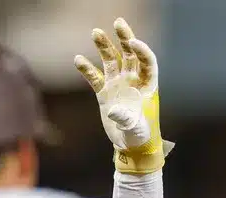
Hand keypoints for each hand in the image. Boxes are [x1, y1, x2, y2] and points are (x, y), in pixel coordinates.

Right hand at [74, 18, 173, 173]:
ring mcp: (118, 85)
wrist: (131, 147)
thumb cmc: (141, 137)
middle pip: (130, 54)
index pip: (147, 62)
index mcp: (147, 86)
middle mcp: (133, 81)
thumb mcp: (136, 129)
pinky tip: (78, 59)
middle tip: (118, 23)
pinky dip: (87, 68)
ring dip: (104, 47)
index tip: (133, 43)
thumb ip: (127, 119)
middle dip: (125, 38)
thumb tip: (114, 110)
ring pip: (112, 60)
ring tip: (96, 32)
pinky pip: (95, 76)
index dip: (142, 50)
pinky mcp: (105, 93)